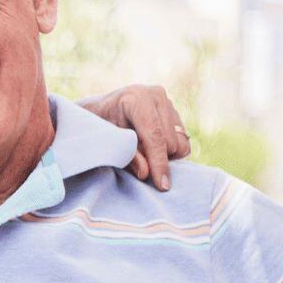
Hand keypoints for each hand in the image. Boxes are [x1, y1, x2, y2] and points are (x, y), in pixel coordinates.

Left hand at [77, 84, 191, 190]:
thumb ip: (126, 156)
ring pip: (181, 142)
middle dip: (158, 160)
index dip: (159, 162)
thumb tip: (145, 174)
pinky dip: (170, 150)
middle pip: (170, 141)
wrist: (102, 108)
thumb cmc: (100, 125)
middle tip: (138, 163)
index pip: (154, 136)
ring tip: (143, 153)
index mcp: (136, 99)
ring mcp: (167, 102)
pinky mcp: (174, 111)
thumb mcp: (107, 141)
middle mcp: (156, 96)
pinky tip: (151, 147)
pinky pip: (183, 140)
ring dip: (166, 156)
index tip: (162, 185)